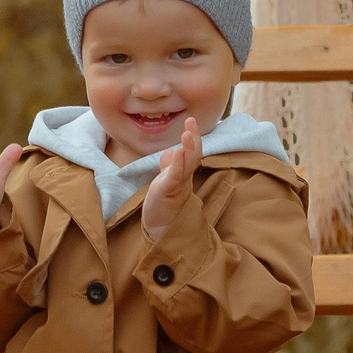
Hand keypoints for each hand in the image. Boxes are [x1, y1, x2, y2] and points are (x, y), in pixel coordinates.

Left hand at [142, 116, 202, 241]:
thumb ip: (168, 169)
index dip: (193, 138)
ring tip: (187, 134)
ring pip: (187, 166)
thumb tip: (169, 152)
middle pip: (194, 157)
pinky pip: (174, 178)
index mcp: (183, 175)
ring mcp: (178, 187)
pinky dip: (176, 165)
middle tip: (191, 122)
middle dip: (194, 140)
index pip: (191, 154)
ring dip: (188, 149)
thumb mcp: (164, 183)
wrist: (159, 231)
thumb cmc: (162, 207)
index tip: (191, 121)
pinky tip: (176, 154)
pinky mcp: (168, 194)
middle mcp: (184, 180)